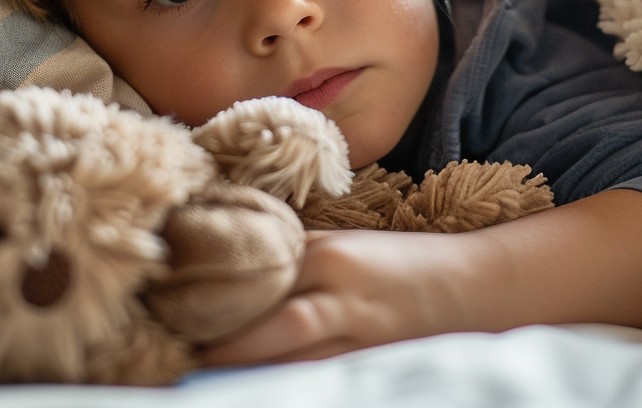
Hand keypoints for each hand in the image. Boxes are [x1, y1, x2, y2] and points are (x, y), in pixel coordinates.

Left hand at [197, 228, 486, 365]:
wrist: (476, 287)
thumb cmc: (403, 266)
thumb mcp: (348, 249)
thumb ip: (295, 259)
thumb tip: (228, 270)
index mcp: (331, 253)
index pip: (260, 269)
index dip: (212, 290)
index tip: (165, 303)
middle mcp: (342, 290)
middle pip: (269, 321)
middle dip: (219, 342)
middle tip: (170, 353)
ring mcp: (361, 333)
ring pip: (290, 358)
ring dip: (243, 370)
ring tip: (197, 377)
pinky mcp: (374, 363)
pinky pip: (319, 380)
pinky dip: (284, 386)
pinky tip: (253, 392)